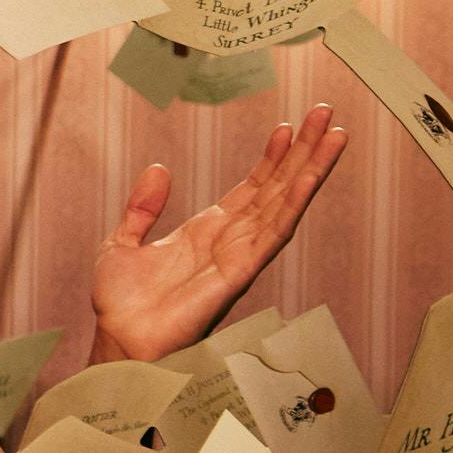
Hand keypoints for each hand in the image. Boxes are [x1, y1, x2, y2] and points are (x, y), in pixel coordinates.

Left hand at [87, 106, 349, 364]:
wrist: (118, 340)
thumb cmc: (122, 306)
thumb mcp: (123, 242)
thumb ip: (143, 207)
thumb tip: (159, 168)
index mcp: (207, 232)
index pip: (251, 188)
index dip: (272, 159)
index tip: (289, 128)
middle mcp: (231, 241)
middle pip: (276, 188)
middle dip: (302, 152)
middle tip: (324, 113)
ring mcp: (239, 255)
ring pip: (285, 205)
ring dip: (311, 169)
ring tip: (334, 135)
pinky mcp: (239, 272)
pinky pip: (273, 233)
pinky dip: (293, 203)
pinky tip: (309, 176)